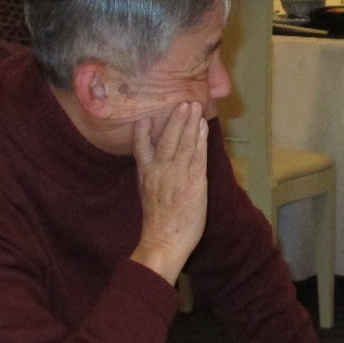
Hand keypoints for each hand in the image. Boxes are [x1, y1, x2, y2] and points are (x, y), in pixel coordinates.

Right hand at [130, 102, 208, 284]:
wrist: (164, 241)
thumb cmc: (158, 222)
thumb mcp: (147, 194)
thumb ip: (152, 175)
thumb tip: (158, 162)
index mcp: (145, 174)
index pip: (140, 147)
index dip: (143, 130)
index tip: (146, 115)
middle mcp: (159, 171)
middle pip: (166, 139)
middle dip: (175, 119)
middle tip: (183, 101)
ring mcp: (176, 176)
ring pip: (183, 143)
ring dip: (189, 123)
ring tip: (194, 106)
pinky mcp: (193, 183)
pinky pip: (197, 156)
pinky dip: (200, 140)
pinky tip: (203, 128)